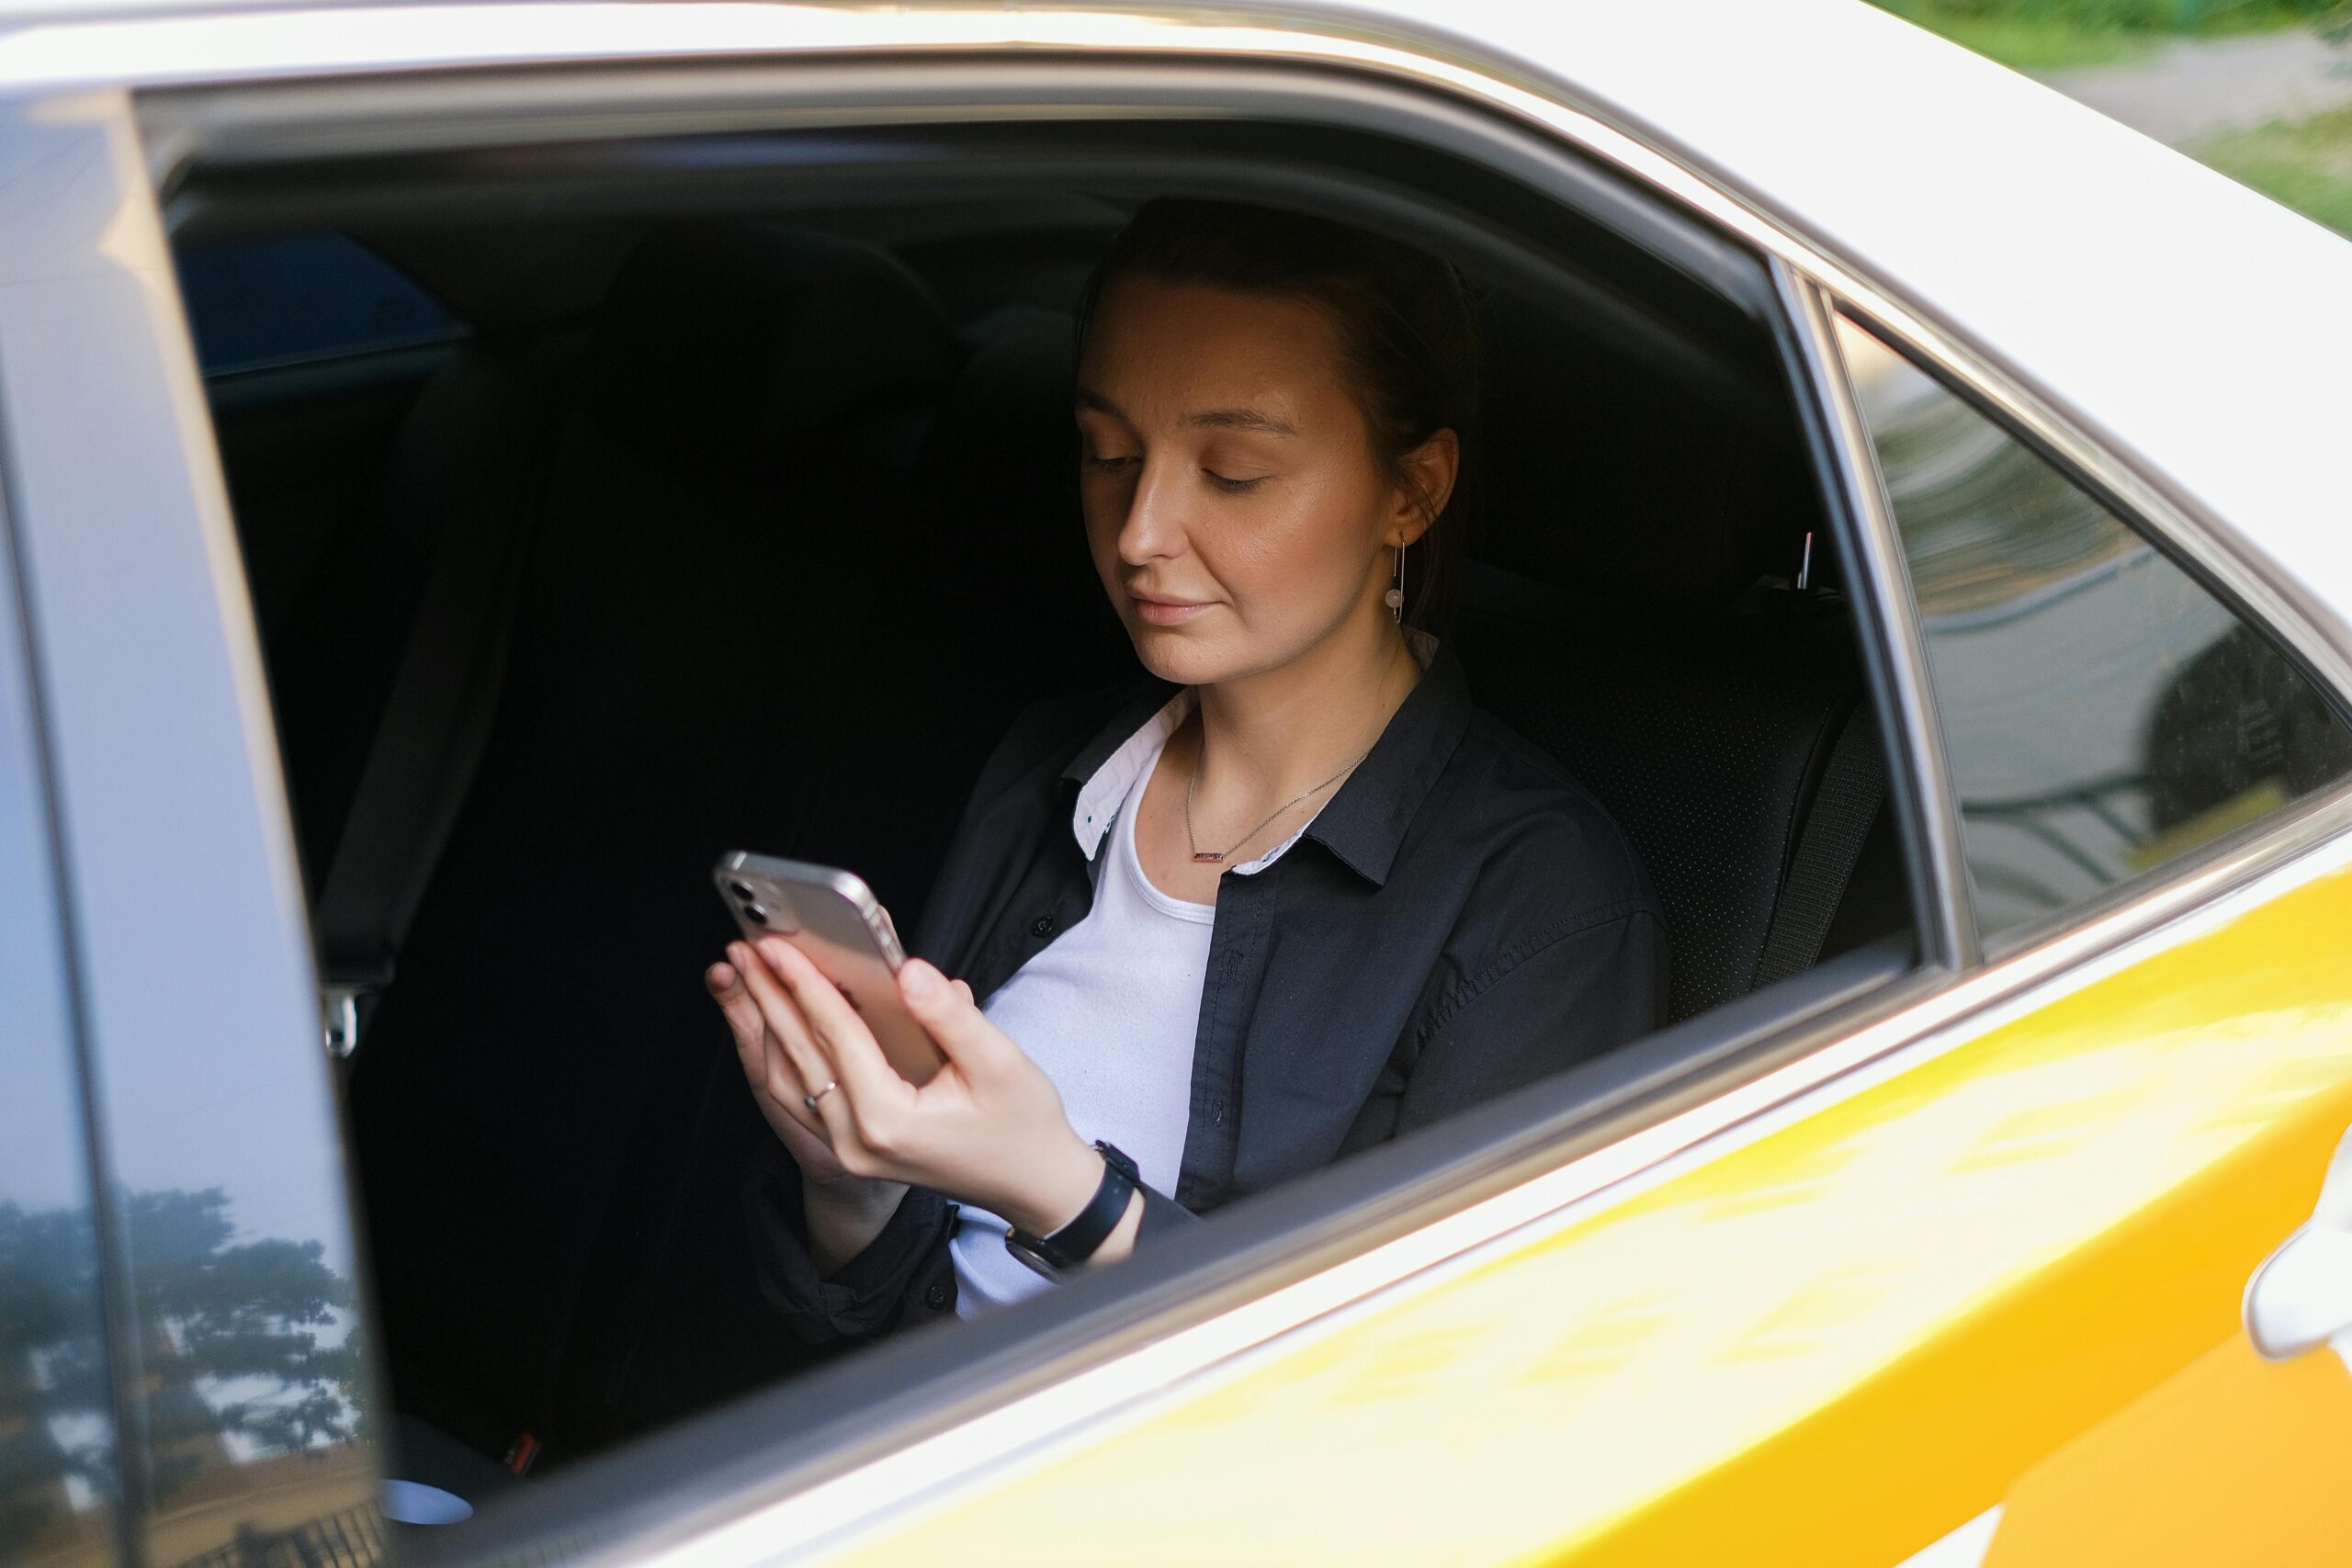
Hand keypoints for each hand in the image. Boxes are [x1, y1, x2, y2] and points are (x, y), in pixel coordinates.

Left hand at [730, 936, 1112, 1239]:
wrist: (1032, 1183)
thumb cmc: (1022, 1124)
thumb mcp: (999, 1061)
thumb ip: (948, 1015)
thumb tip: (907, 971)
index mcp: (889, 1120)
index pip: (836, 1038)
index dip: (805, 985)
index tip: (777, 947)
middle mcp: (857, 1142)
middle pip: (801, 1056)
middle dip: (769, 997)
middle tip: (744, 951)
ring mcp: (850, 1151)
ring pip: (791, 1081)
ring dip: (767, 1026)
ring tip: (748, 980)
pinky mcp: (853, 1148)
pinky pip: (803, 1098)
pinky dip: (784, 1056)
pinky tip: (775, 1025)